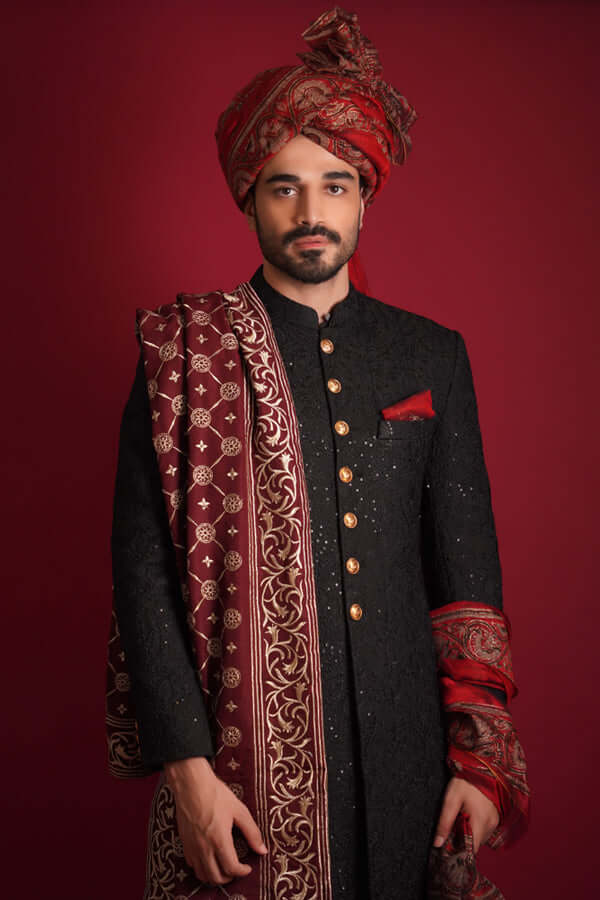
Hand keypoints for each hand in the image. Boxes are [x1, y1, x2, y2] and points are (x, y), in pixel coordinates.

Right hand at [164, 757, 267, 885]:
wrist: (191, 784)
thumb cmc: (216, 794)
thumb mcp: (239, 810)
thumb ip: (252, 832)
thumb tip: (262, 849)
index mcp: (219, 840)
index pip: (231, 868)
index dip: (242, 872)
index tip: (248, 867)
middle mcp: (204, 848)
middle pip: (216, 878)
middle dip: (229, 878)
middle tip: (237, 870)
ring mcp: (192, 847)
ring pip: (202, 875)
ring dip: (214, 876)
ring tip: (224, 868)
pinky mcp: (184, 843)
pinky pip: (192, 865)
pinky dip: (202, 868)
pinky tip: (209, 859)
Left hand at [433, 776, 499, 852]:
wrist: (484, 765)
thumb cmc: (466, 781)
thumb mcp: (451, 799)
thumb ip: (444, 822)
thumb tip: (437, 844)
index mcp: (480, 822)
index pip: (471, 850)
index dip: (459, 852)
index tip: (447, 847)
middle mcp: (491, 825)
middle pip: (475, 844)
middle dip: (462, 841)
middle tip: (450, 828)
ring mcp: (495, 821)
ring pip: (480, 837)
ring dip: (469, 834)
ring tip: (459, 819)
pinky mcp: (496, 817)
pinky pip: (484, 829)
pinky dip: (475, 828)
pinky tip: (468, 815)